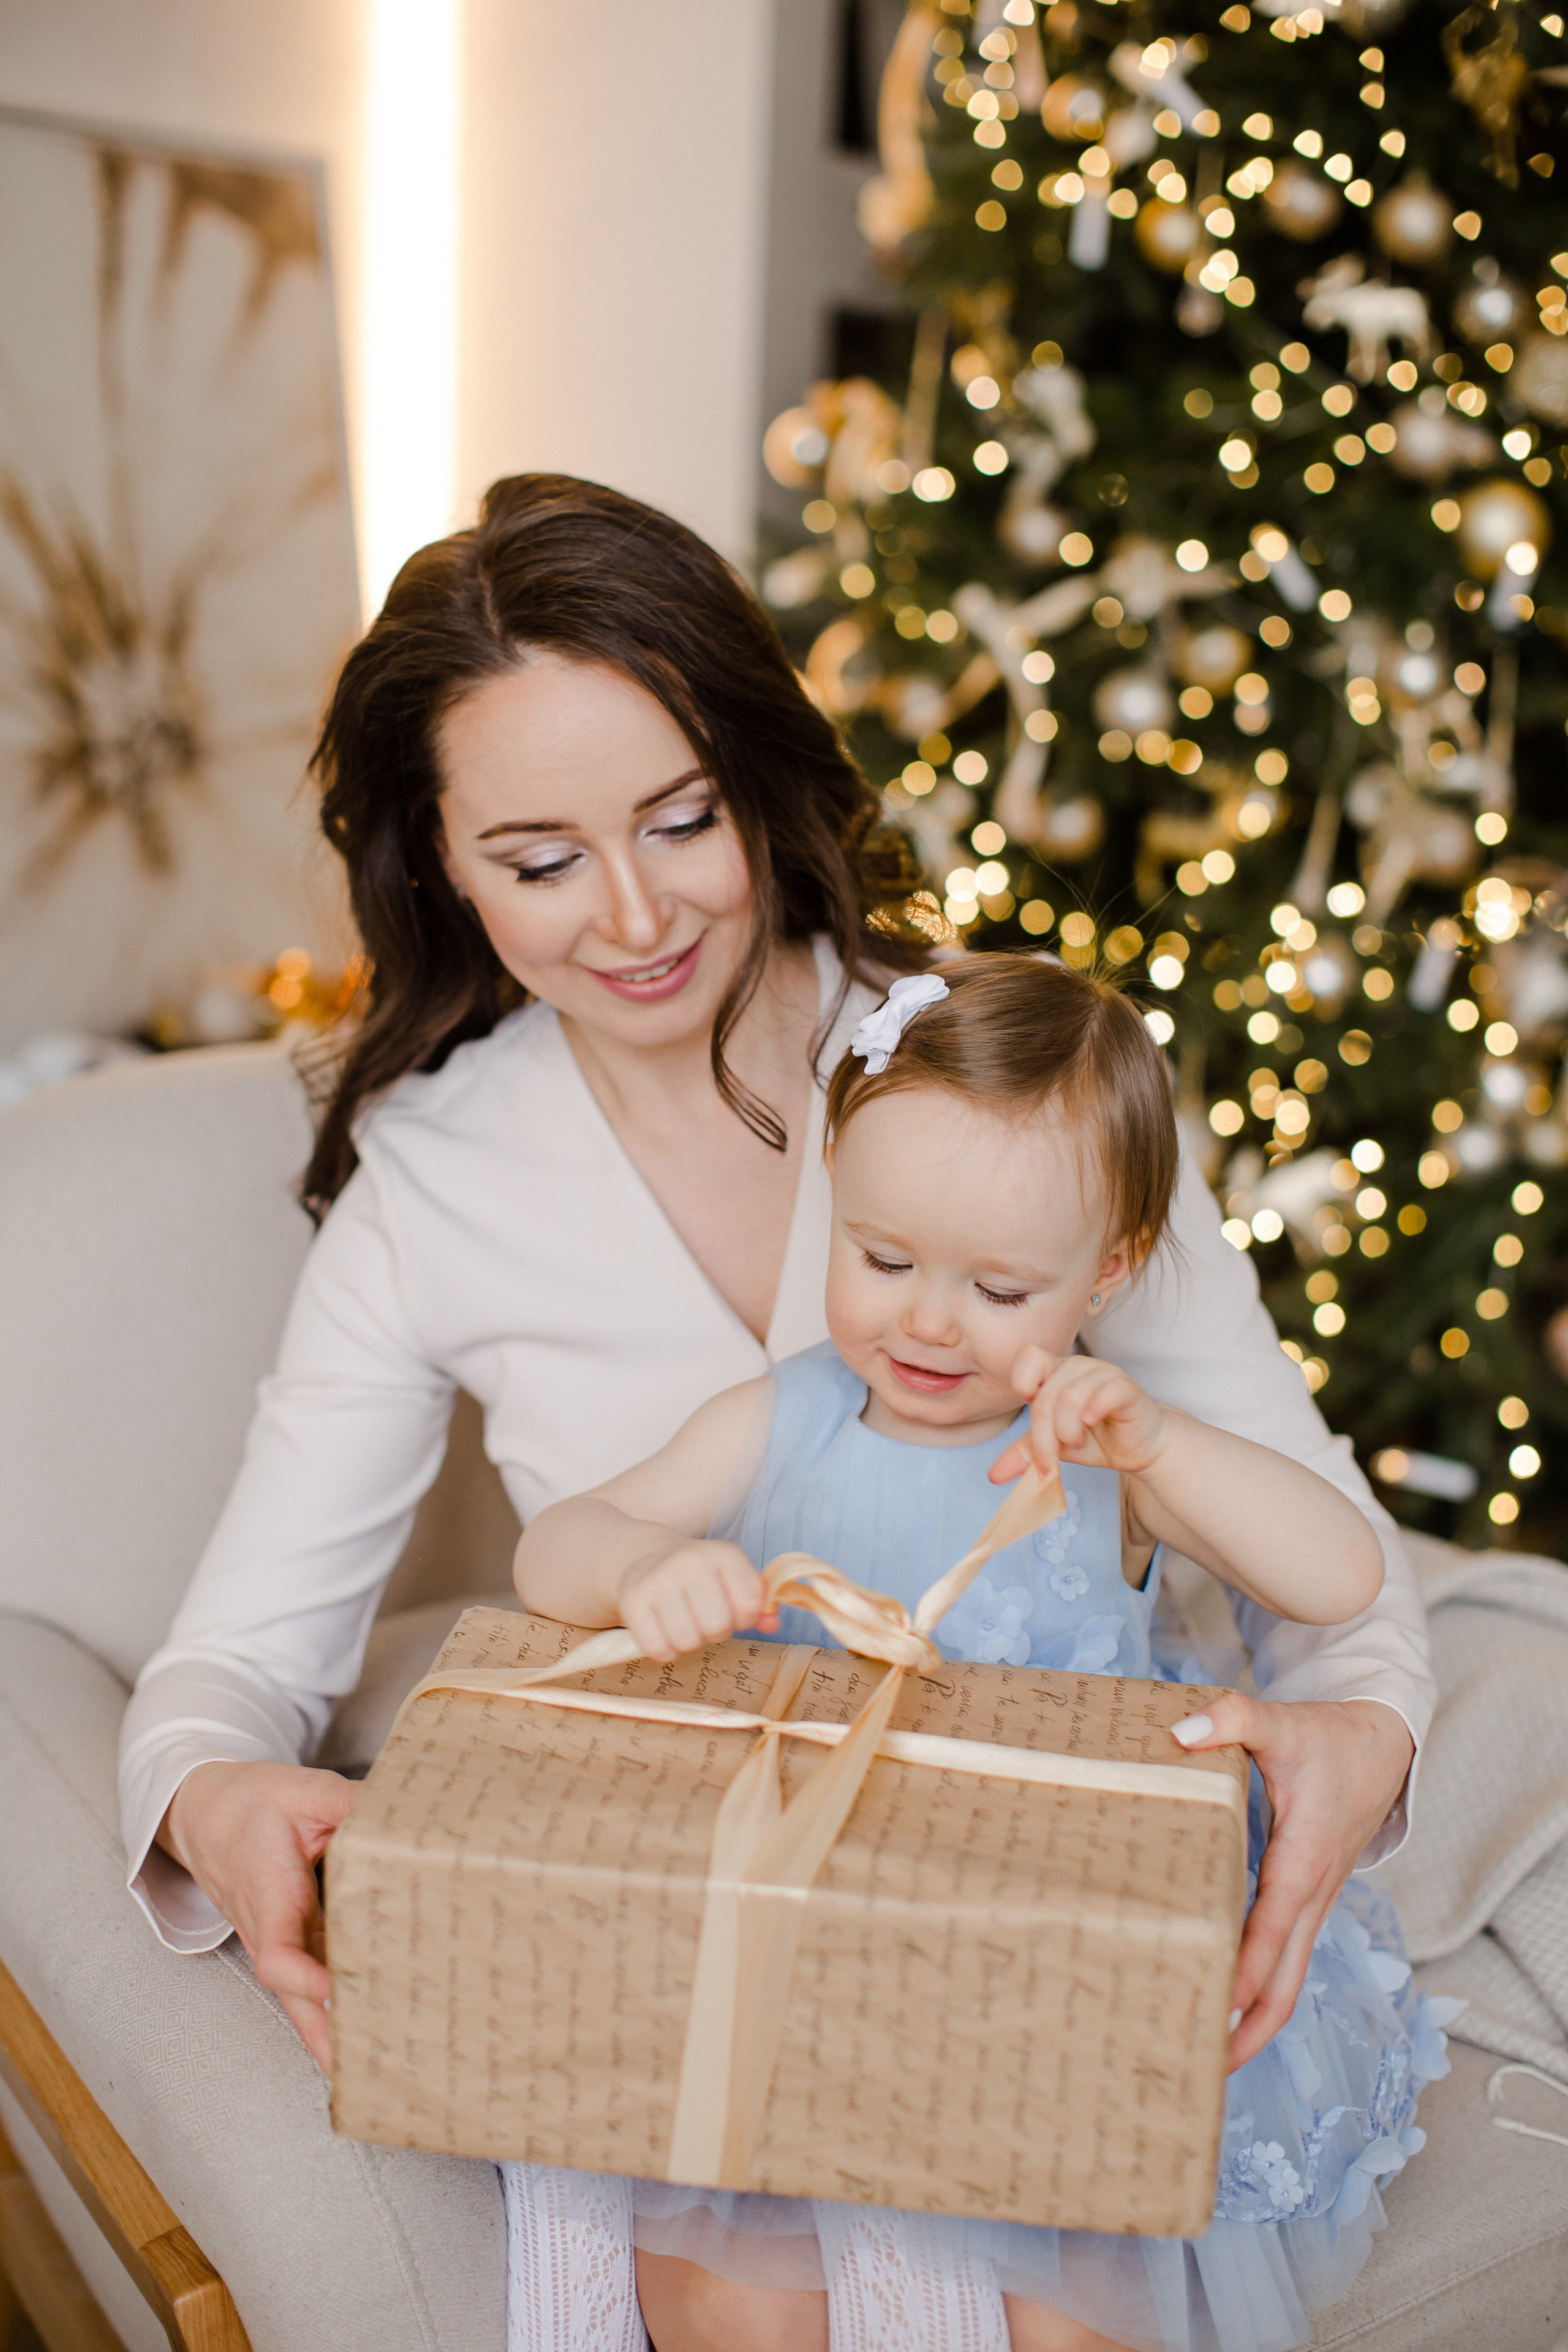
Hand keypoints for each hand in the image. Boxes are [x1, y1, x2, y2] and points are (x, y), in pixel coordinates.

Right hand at [159, 1760, 358, 2073]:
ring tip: (384, 2076)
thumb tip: (404, 1815)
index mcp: (270, 1896)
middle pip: (296, 2003)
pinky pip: (309, 1990)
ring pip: (303, 2006)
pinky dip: (335, 2018)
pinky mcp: (289, 1944)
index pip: (279, 1955)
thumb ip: (350, 1802)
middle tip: (380, 2070)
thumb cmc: (252, 1803)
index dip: (307, 1981)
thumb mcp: (302, 1790)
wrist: (204, 1813)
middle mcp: (269, 1933)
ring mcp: (278, 1945)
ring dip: (336, 2041)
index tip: (340, 1995)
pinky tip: (370, 2040)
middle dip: (332, 2041)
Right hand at [617, 1537, 775, 1661]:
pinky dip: (664, 1649)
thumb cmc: (701, 1577)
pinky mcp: (632, 1601)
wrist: (645, 1558)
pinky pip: (657, 1648)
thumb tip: (772, 1624)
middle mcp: (690, 1561)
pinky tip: (664, 1631)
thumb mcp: (733, 1578)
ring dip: (689, 1642)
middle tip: (706, 1619)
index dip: (745, 1617)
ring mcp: (658, 1580)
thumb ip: (759, 1602)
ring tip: (685, 1624)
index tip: (734, 1609)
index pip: (751, 1604)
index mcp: (723, 1554)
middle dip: (716, 1632)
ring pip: (686, 1641)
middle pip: (718, 1626)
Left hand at [990, 1347, 1168, 1486]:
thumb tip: (993, 1475)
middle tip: (1051, 1461)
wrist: (1142, 1449)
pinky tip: (1091, 1423)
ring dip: (1067, 1430)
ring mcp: (1103, 1372)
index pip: (1028, 1357)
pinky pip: (1106, 1391)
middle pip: (1045, 1395)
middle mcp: (1077, 1366)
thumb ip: (1026, 1452)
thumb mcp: (1056, 1447)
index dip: (1023, 1384)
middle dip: (1043, 1436)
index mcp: (1055, 1372)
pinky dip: (1093, 1409)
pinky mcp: (1126, 1386)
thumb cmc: (1097, 1440)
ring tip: (1076, 1443)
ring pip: (1070, 1395)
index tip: (1035, 1419)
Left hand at [1171, 1695, 1414, 2070]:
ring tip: (1205, 2052)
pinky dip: (1260, 1989)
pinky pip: (1286, 1960)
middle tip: (1201, 2065)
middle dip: (1248, 2029)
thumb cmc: (1329, 1739)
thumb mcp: (1280, 1722)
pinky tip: (1224, 2001)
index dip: (1243, 1971)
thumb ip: (1232, 1720)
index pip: (1271, 1929)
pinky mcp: (1310, 1902)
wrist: (1382, 1747)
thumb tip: (1180, 1732)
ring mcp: (1315, 1904)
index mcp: (1304, 1860)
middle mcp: (1313, 1895)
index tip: (1211, 2008)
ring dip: (1254, 2020)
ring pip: (1288, 1979)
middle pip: (1284, 1982)